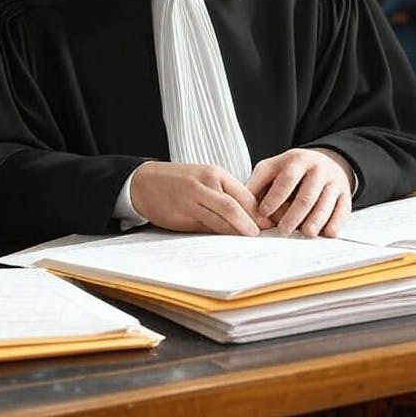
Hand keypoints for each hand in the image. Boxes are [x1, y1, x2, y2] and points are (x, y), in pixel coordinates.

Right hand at [129, 162, 270, 235]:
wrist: (143, 182)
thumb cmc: (176, 183)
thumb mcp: (203, 182)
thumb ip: (223, 197)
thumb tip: (248, 218)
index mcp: (215, 174)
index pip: (244, 194)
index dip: (259, 211)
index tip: (271, 223)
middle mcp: (206, 184)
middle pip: (236, 206)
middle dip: (253, 223)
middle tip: (265, 235)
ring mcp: (193, 198)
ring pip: (223, 217)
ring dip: (239, 231)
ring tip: (251, 240)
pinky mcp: (183, 213)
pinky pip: (206, 226)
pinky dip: (220, 235)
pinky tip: (228, 242)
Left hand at [246, 148, 352, 237]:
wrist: (325, 161)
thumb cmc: (293, 170)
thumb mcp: (272, 169)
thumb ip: (257, 184)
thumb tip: (243, 205)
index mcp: (296, 160)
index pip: (286, 179)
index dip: (275, 197)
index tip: (264, 213)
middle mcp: (317, 169)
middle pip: (307, 195)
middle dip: (294, 214)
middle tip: (283, 230)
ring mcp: (333, 181)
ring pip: (325, 203)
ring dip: (315, 220)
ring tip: (306, 233)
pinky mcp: (345, 194)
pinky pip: (343, 209)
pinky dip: (335, 222)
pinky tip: (328, 233)